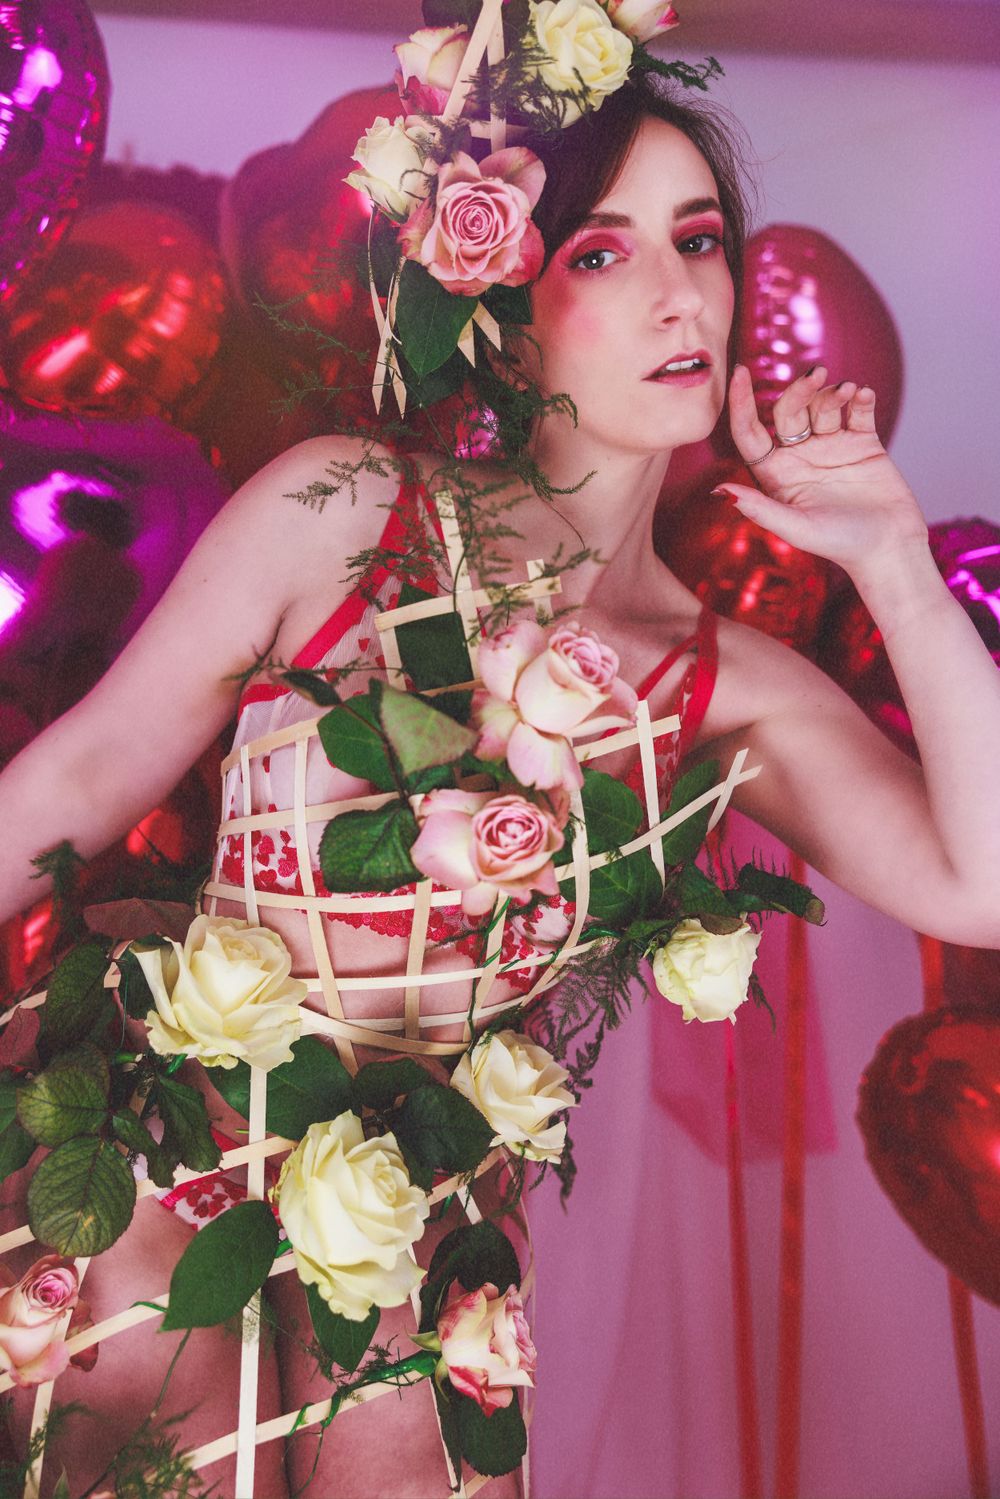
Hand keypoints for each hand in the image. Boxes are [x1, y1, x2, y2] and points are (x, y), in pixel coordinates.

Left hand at [720, 364, 927, 579]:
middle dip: (800, 390)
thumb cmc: (839, 545)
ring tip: (846, 391)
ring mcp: (832, 447)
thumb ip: (760, 509)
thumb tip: (720, 492)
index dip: (742, 404)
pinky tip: (862, 395)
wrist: (888, 548)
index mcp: (777, 474)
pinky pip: (858, 411)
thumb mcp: (796, 528)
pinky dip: (860, 399)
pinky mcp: (864, 443)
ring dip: (832, 393)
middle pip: (789, 411)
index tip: (740, 373)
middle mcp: (800, 456)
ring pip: (823, 406)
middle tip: (817, 375)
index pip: (751, 432)